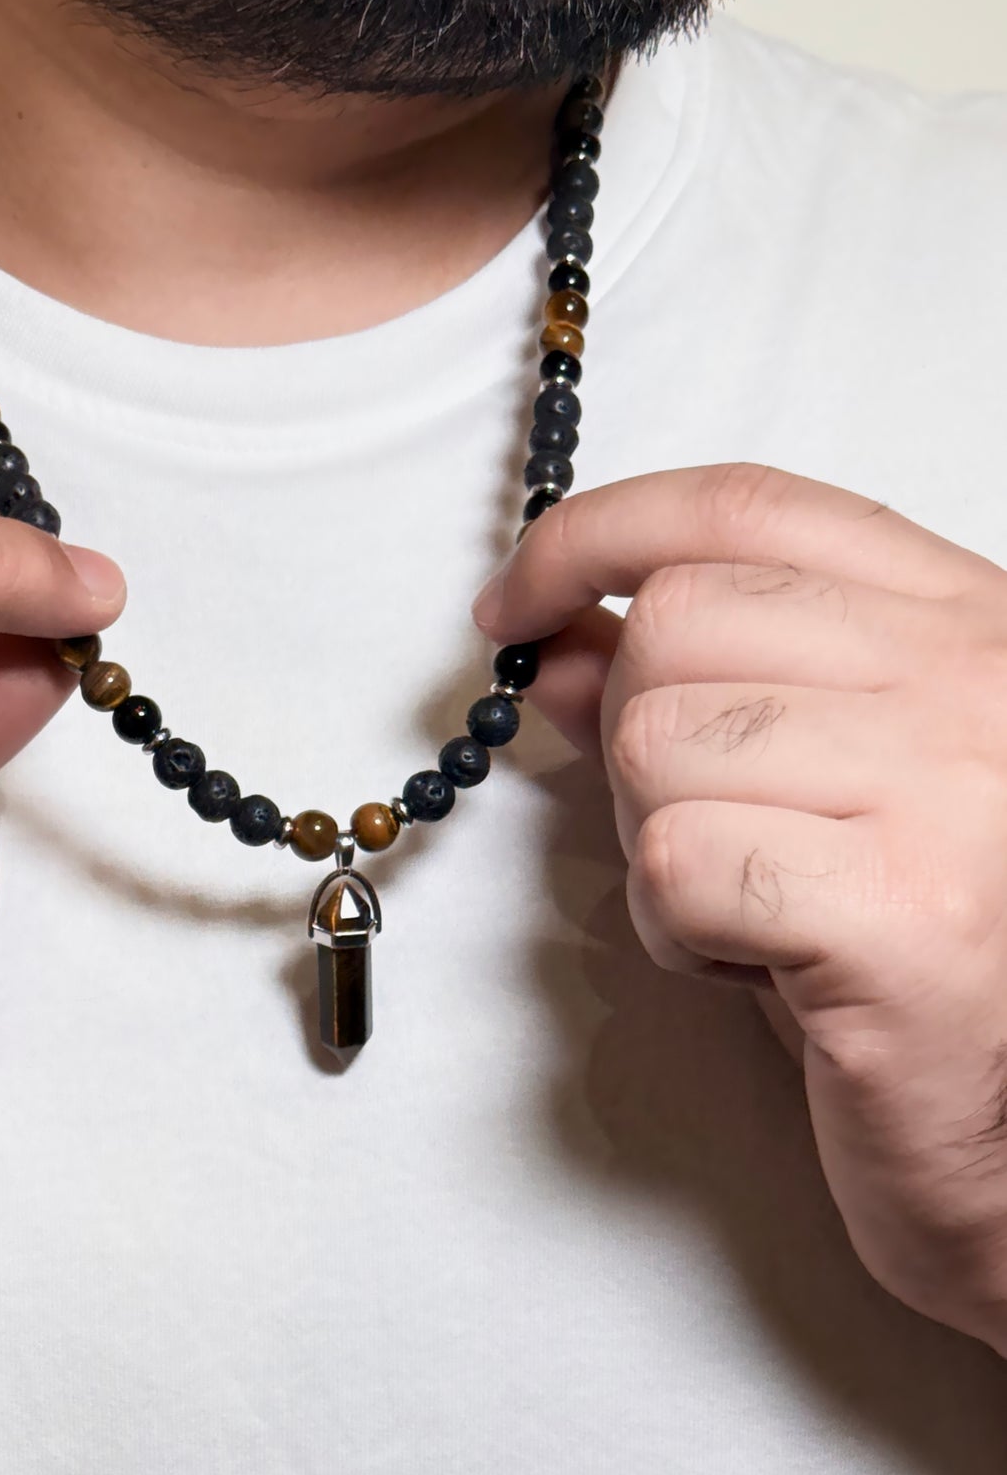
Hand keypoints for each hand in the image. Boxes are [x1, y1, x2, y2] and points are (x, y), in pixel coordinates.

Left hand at [473, 462, 1006, 1353]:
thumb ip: (694, 695)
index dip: (600, 534)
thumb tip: (556, 636)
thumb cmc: (914, 968)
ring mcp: (951, 795)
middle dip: (636, 737)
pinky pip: (680, 865)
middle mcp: (974, 686)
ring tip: (752, 913)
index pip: (748, 506)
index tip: (513, 599)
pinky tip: (758, 969)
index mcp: (964, 627)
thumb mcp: (807, 794)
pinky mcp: (903, 919)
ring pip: (659, 744)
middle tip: (704, 833)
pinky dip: (675, 929)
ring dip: (658, 844)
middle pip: (681, 623)